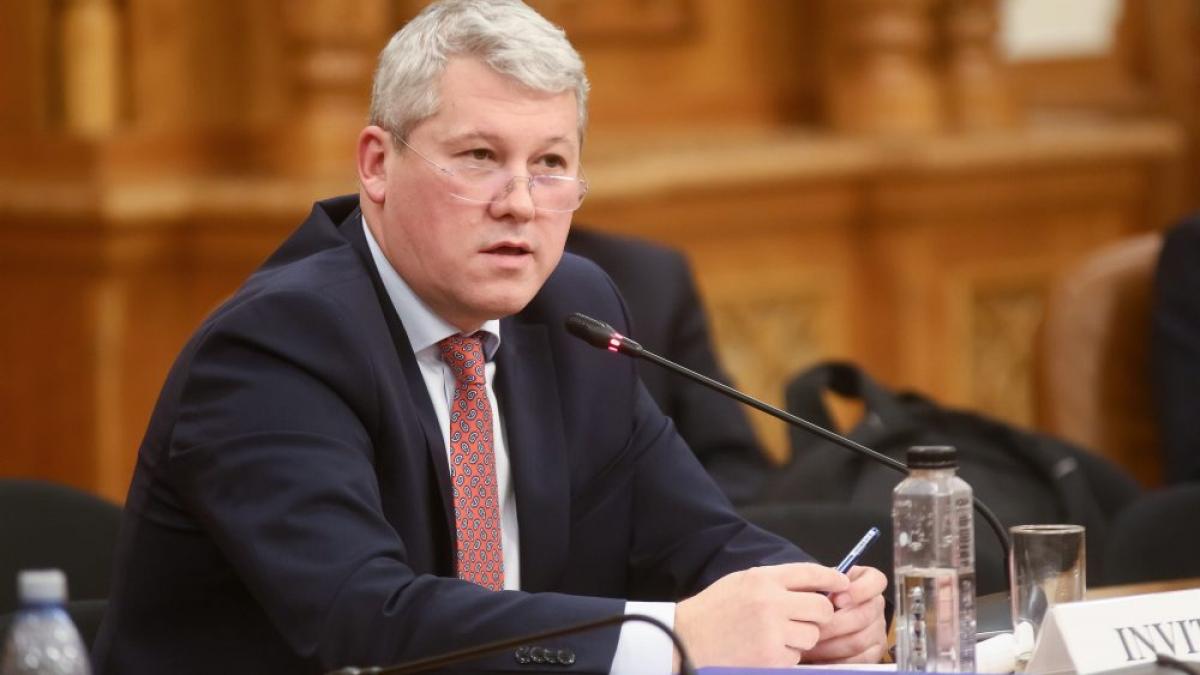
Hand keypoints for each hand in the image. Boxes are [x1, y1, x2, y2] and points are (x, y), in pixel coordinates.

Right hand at [673, 563, 848, 668]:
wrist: (686, 638)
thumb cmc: (714, 609)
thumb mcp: (742, 581)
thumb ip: (776, 581)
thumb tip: (814, 585)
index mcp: (763, 579)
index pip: (812, 573)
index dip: (833, 578)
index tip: (843, 584)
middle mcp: (771, 602)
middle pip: (822, 608)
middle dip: (819, 615)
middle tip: (806, 618)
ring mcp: (772, 632)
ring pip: (812, 635)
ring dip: (801, 637)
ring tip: (776, 635)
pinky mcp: (771, 657)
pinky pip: (796, 656)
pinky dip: (786, 655)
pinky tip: (765, 648)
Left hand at [802, 565, 887, 663]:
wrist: (818, 616)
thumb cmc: (817, 596)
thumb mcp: (819, 583)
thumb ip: (821, 584)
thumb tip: (814, 595)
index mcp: (867, 581)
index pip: (876, 581)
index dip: (859, 590)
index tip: (836, 599)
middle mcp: (876, 605)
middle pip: (864, 616)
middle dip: (834, 624)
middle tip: (812, 627)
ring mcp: (878, 630)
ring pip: (859, 640)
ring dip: (831, 644)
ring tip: (810, 643)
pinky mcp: (875, 652)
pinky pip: (860, 660)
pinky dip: (839, 660)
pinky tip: (821, 657)